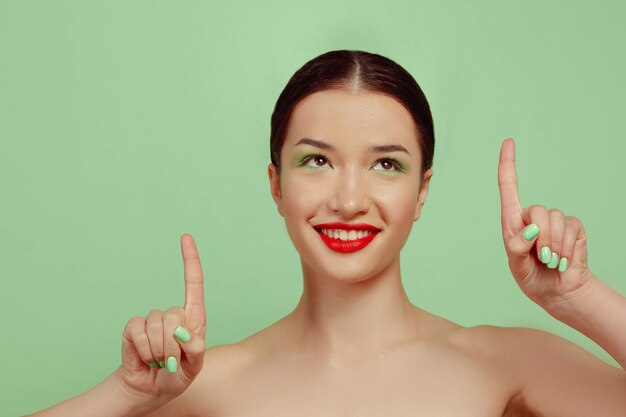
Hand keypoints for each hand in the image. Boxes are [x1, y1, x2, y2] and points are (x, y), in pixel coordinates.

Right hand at [116, 234, 206, 404]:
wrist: (150, 388)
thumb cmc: (176, 376)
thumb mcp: (193, 368)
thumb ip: (196, 352)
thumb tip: (187, 334)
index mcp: (193, 318)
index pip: (194, 283)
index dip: (190, 260)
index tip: (185, 237)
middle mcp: (173, 314)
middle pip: (174, 314)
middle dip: (172, 343)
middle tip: (171, 361)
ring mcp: (152, 319)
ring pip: (156, 325)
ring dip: (158, 351)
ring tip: (159, 361)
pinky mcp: (134, 327)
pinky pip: (138, 331)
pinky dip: (143, 349)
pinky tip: (145, 358)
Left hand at [497, 138, 592, 310]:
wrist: (557, 292)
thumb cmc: (532, 278)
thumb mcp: (517, 267)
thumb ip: (517, 248)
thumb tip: (529, 229)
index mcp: (512, 222)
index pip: (508, 187)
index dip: (508, 164)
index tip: (508, 141)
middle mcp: (532, 217)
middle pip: (538, 211)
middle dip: (542, 238)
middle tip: (541, 257)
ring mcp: (554, 221)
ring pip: (556, 220)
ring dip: (554, 246)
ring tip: (550, 261)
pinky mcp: (573, 227)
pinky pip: (571, 229)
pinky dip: (566, 248)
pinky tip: (562, 260)